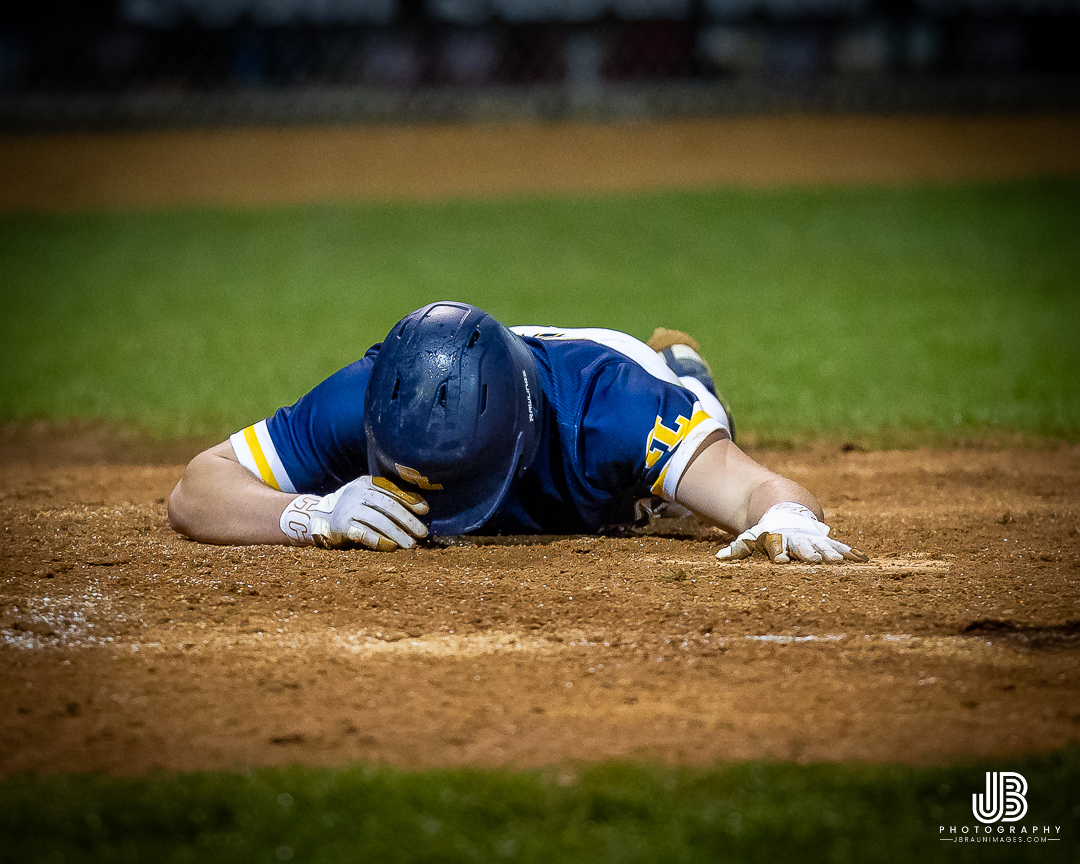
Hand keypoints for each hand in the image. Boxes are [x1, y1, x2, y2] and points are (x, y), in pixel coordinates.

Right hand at [309, 476, 428, 550]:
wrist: (319, 517)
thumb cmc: (353, 506)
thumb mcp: (367, 494)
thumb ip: (388, 497)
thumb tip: (422, 507)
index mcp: (366, 482)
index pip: (392, 491)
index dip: (410, 500)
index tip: (425, 510)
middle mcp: (357, 493)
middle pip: (388, 506)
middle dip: (408, 520)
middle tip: (422, 532)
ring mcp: (348, 510)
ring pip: (378, 521)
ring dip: (397, 534)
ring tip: (411, 544)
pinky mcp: (342, 527)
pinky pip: (364, 535)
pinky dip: (380, 542)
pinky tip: (392, 548)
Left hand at [716, 502, 866, 563]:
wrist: (783, 505)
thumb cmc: (766, 528)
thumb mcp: (751, 537)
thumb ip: (737, 549)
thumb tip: (719, 557)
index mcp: (779, 538)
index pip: (778, 546)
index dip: (779, 552)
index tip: (781, 560)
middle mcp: (797, 538)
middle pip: (803, 546)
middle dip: (808, 553)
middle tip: (814, 560)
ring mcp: (813, 538)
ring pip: (822, 546)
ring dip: (830, 554)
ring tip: (838, 561)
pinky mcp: (825, 540)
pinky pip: (839, 547)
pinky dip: (850, 553)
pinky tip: (864, 560)